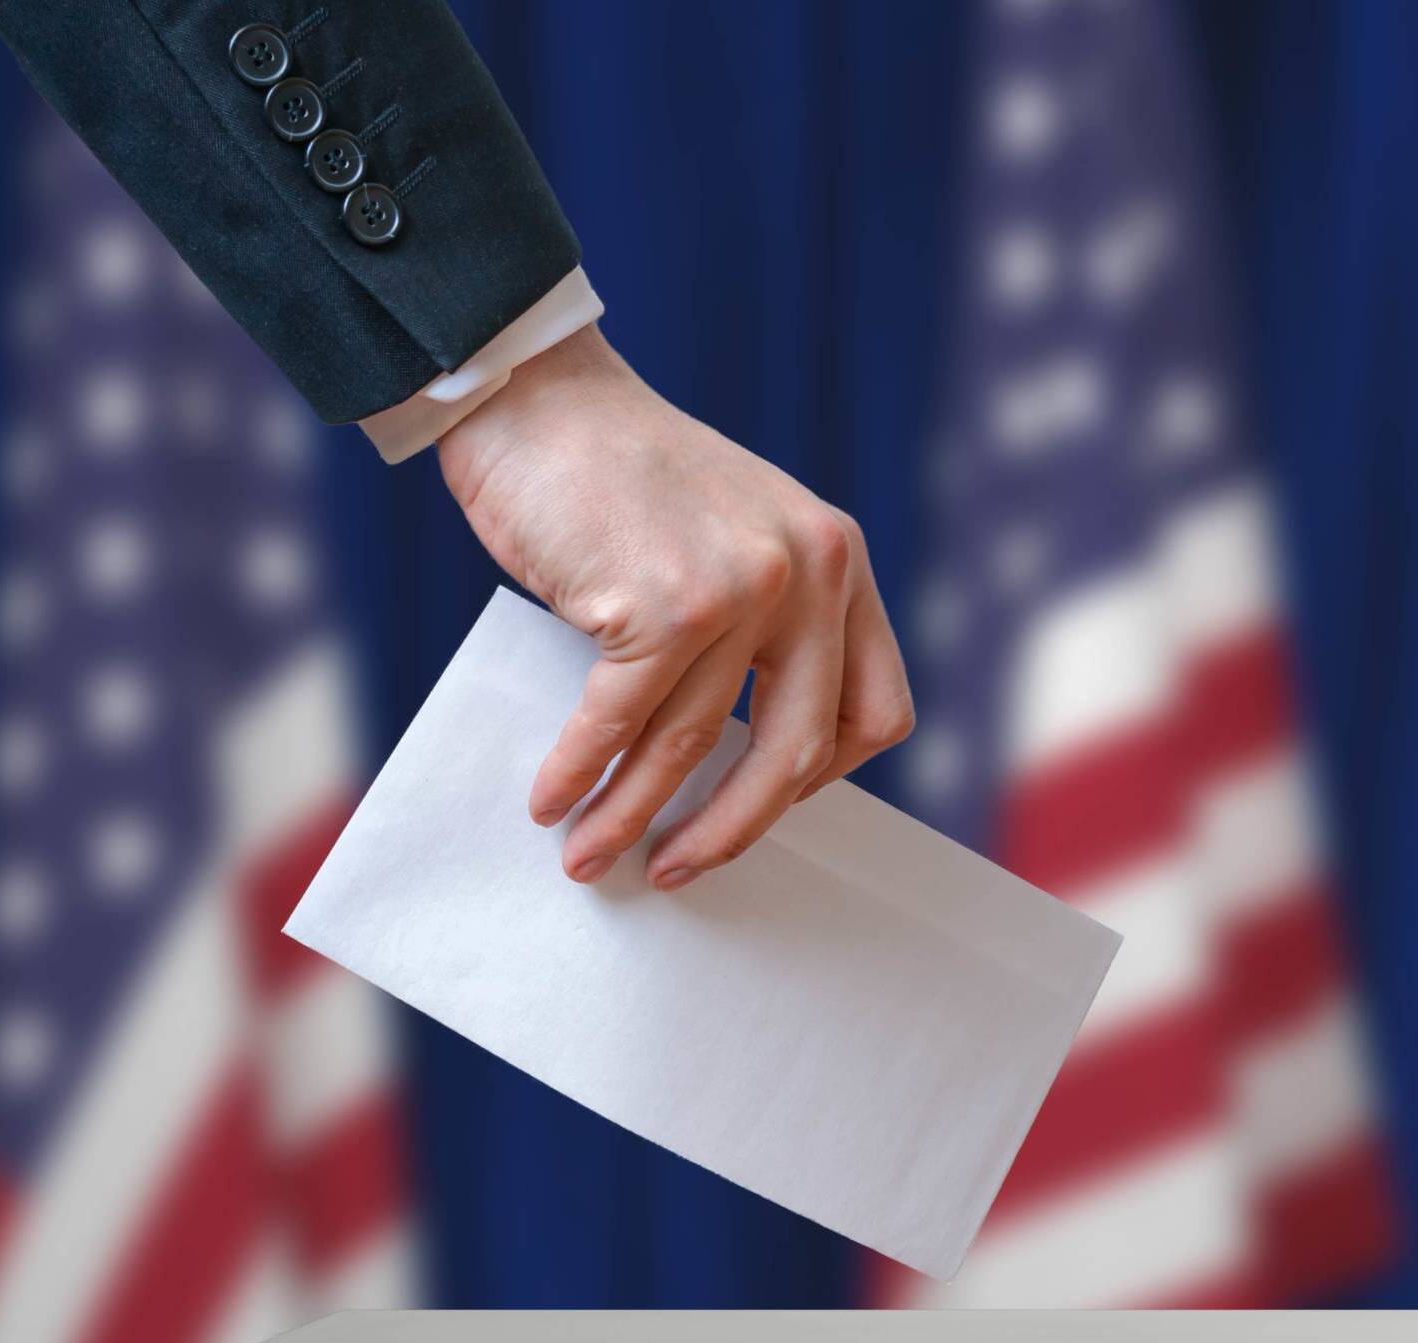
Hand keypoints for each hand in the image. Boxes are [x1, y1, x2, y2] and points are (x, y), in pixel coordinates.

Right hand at [437, 326, 913, 888]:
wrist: (540, 397)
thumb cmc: (624, 481)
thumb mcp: (740, 536)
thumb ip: (765, 625)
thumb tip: (735, 767)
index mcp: (841, 561)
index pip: (877, 710)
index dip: (823, 777)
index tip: (761, 802)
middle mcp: (810, 573)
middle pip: (796, 752)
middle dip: (730, 830)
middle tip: (677, 870)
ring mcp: (741, 587)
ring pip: (693, 747)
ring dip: (631, 817)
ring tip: (588, 857)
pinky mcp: (661, 604)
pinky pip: (620, 722)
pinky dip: (579, 774)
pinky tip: (551, 800)